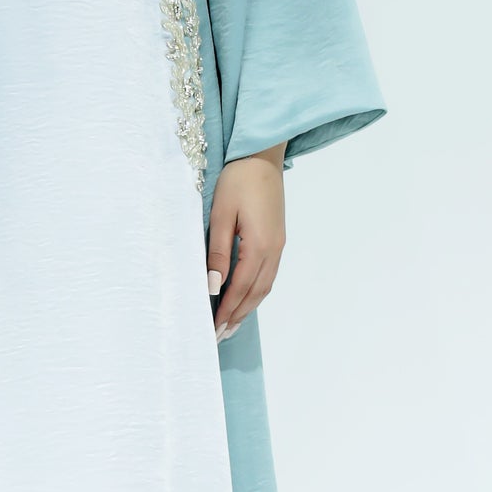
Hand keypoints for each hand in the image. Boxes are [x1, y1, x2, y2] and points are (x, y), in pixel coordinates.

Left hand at [207, 142, 286, 341]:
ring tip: (231, 324)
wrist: (261, 156)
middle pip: (256, 293)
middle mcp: (274, 250)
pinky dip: (256, 292)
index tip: (212, 328)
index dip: (226, 310)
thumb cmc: (237, 180)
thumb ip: (219, 252)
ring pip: (264, 286)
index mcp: (259, 245)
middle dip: (237, 315)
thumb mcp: (221, 215)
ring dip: (248, 307)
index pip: (240, 287)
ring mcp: (279, 245)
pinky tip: (245, 297)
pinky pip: (268, 274)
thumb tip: (214, 285)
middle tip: (219, 335)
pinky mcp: (278, 239)